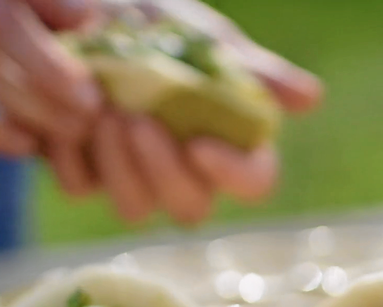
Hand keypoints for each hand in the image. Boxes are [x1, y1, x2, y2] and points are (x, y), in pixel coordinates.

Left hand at [49, 0, 322, 224]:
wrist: (81, 12)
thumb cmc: (156, 22)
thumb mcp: (204, 38)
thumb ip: (253, 71)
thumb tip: (313, 98)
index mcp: (231, 141)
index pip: (254, 183)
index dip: (233, 175)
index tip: (200, 144)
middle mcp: (187, 170)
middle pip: (191, 208)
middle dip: (162, 169)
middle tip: (135, 119)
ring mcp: (136, 177)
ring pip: (135, 211)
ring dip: (118, 165)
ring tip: (102, 109)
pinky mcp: (88, 173)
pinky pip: (81, 186)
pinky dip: (74, 152)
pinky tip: (69, 114)